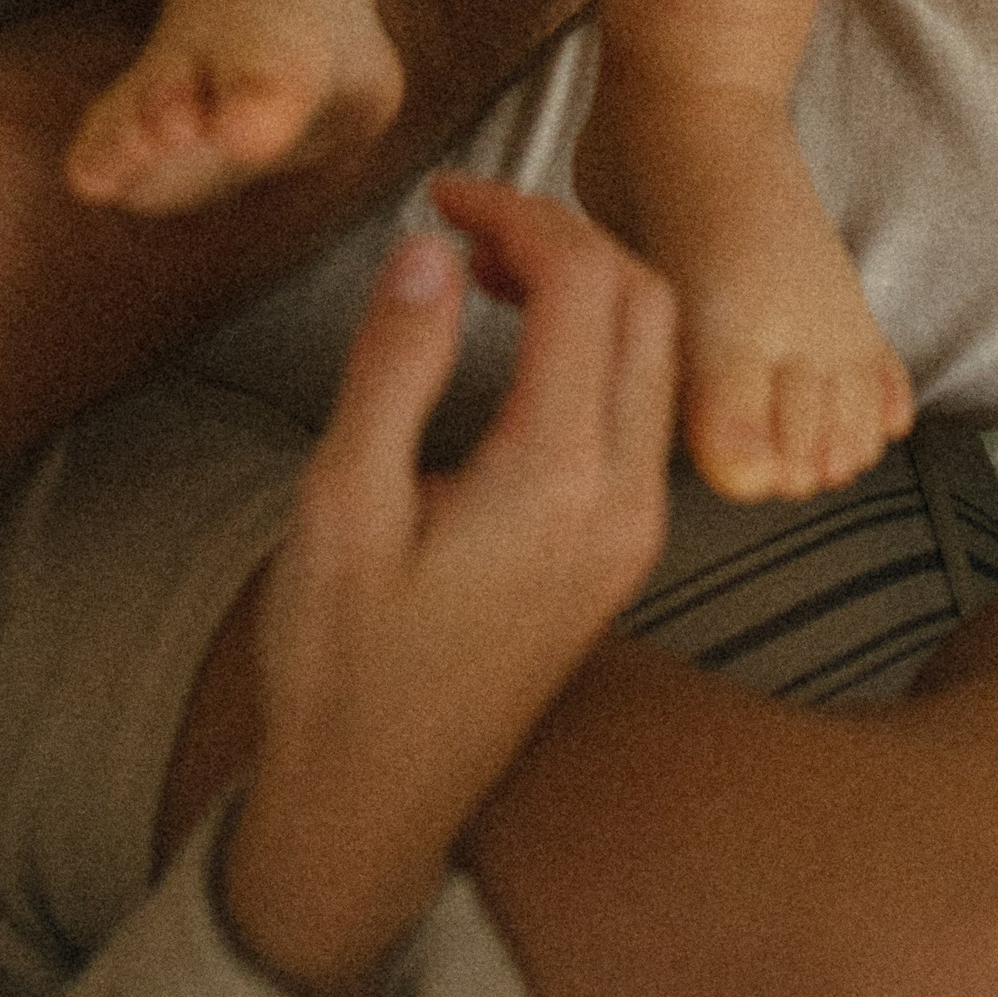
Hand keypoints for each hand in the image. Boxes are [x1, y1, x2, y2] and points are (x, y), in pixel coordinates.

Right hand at [220, 176, 676, 996]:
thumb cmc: (341, 657)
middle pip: (646, 299)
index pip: (584, 284)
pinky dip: (597, 336)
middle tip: (463, 217)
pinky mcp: (623, 546)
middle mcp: (625, 499)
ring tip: (482, 264)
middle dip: (562, 230)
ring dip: (588, 279)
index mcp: (556, 479)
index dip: (516, 212)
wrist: (377, 801)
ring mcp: (636, 526)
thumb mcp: (339, 502)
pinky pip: (645, 401)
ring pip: (658, 346)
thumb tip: (430, 248)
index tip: (437, 195)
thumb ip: (392, 366)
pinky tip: (515, 336)